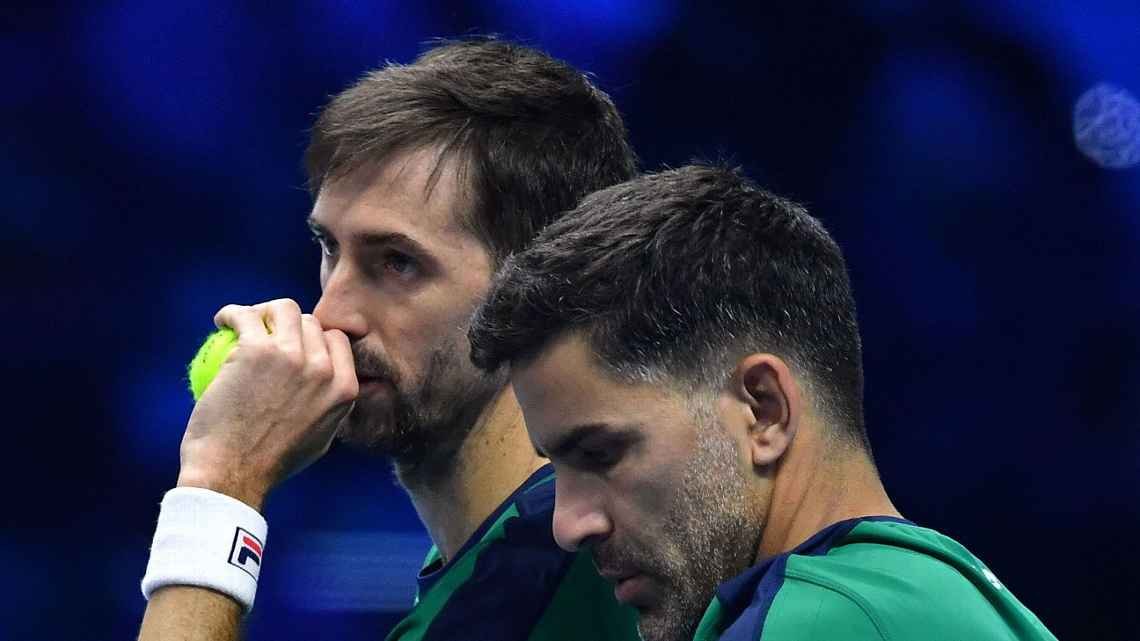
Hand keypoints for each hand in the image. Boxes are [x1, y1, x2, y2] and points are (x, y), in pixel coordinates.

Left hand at [176, 298, 357, 510]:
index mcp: (345, 388)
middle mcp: (324, 369)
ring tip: (242, 322)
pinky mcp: (257, 350)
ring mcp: (292, 356)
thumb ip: (327, 407)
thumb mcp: (319, 439)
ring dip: (263, 311)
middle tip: (262, 334)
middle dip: (288, 323)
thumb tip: (325, 386)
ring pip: (283, 308)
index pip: (336, 340)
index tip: (292, 344)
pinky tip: (222, 321)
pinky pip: (244, 316)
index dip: (314, 338)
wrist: (232, 474)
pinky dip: (231, 314)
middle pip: (310, 322)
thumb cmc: (269, 464)